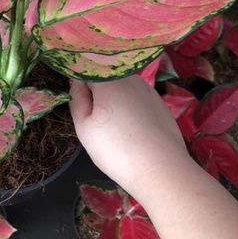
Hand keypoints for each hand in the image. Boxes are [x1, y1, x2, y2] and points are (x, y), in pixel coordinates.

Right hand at [69, 75, 187, 198]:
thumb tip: (75, 81)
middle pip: (106, 76)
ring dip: (114, 98)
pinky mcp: (160, 102)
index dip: (79, 83)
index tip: (79, 101)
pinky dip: (130, 107)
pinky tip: (132, 128)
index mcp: (109, 80)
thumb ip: (77, 98)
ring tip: (116, 126)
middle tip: (96, 118)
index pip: (87, 68)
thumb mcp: (85, 127)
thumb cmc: (117, 149)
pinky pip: (137, 97)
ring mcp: (148, 89)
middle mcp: (131, 78)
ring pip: (122, 87)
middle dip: (97, 91)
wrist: (161, 170)